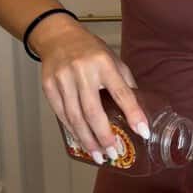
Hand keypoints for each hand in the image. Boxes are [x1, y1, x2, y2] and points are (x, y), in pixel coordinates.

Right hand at [30, 14, 149, 164]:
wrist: (57, 36)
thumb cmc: (89, 50)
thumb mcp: (112, 59)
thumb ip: (123, 83)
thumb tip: (136, 111)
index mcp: (104, 64)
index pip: (122, 93)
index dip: (134, 114)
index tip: (143, 132)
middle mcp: (82, 71)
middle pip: (93, 112)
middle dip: (104, 137)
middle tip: (114, 154)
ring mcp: (63, 79)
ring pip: (75, 118)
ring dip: (87, 140)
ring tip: (98, 155)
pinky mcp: (49, 86)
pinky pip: (61, 115)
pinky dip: (72, 130)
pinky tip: (81, 141)